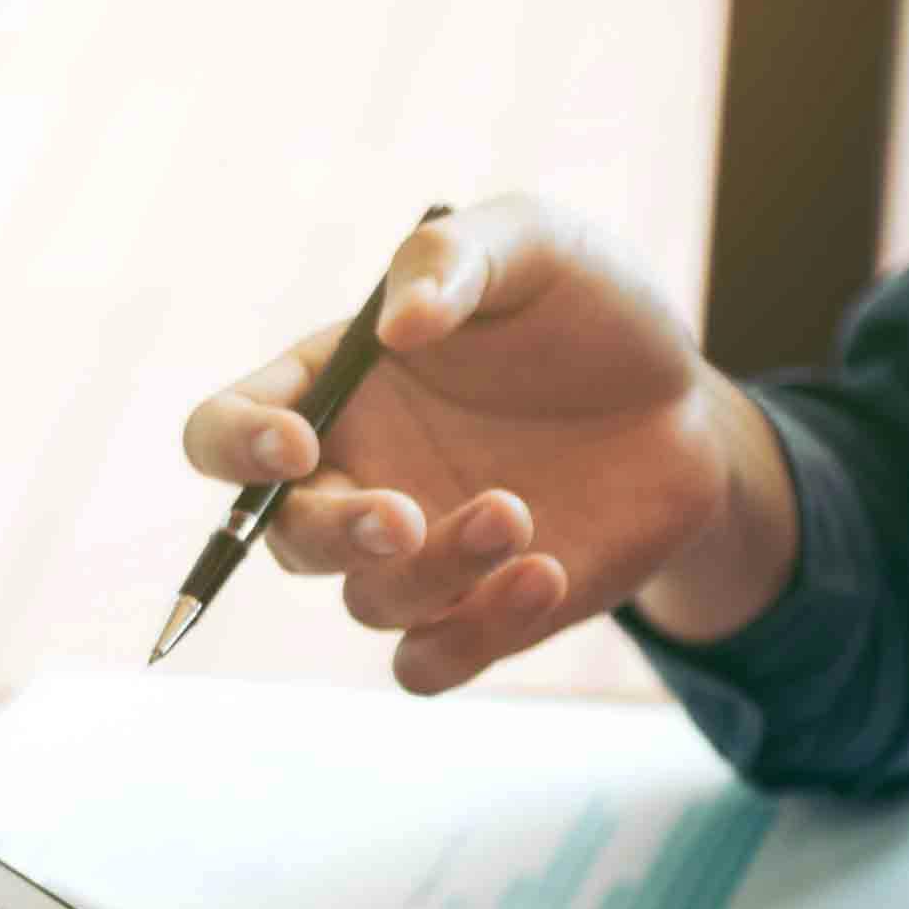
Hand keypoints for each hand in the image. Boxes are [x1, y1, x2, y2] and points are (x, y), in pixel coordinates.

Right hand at [178, 193, 800, 692]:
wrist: (684, 405)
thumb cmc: (589, 311)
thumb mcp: (532, 244)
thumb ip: (452, 258)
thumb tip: (398, 325)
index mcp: (332, 389)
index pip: (224, 432)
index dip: (235, 447)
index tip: (293, 443)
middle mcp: (353, 480)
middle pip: (284, 538)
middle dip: (335, 534)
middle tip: (404, 516)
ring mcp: (413, 557)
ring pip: (368, 602)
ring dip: (435, 571)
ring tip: (518, 512)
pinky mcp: (476, 615)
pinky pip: (429, 664)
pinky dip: (473, 637)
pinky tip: (547, 574)